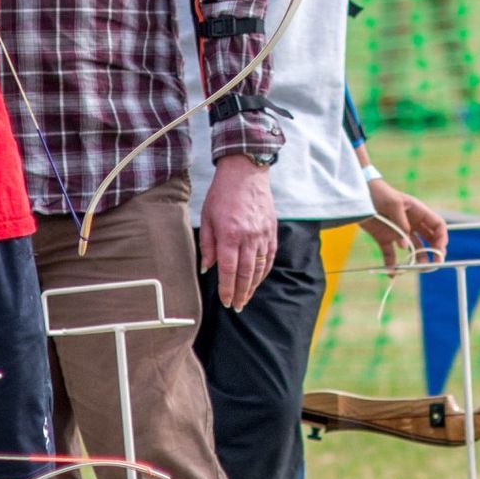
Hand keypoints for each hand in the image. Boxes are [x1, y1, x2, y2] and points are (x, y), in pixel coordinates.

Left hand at [198, 155, 277, 310]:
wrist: (245, 172)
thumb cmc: (222, 193)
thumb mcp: (208, 217)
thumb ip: (208, 245)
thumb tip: (207, 268)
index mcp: (230, 234)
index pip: (229, 270)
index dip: (227, 289)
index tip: (226, 302)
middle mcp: (249, 236)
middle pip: (247, 273)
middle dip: (241, 293)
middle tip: (237, 306)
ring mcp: (263, 234)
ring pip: (260, 267)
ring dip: (253, 286)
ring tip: (247, 298)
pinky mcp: (272, 230)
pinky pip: (270, 256)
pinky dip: (265, 271)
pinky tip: (259, 279)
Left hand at [360, 179, 447, 270]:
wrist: (358, 194)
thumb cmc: (379, 192)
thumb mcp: (393, 203)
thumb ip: (401, 223)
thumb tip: (404, 245)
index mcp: (417, 212)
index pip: (437, 225)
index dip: (442, 238)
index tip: (440, 250)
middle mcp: (411, 224)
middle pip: (429, 240)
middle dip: (434, 252)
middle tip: (434, 264)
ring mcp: (398, 232)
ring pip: (413, 249)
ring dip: (417, 260)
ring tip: (415, 269)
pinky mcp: (384, 238)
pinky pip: (390, 254)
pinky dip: (391, 264)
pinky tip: (392, 272)